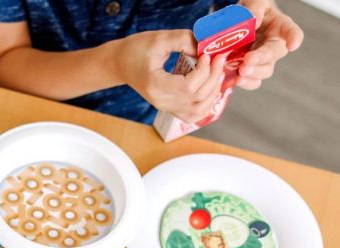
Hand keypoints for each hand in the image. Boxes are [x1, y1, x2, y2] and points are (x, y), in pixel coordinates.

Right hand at [113, 30, 227, 122]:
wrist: (121, 64)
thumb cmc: (135, 51)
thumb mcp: (159, 38)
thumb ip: (184, 40)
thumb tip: (205, 48)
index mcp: (156, 86)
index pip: (189, 87)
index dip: (204, 70)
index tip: (207, 54)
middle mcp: (161, 102)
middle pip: (197, 98)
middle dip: (214, 77)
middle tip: (218, 58)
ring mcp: (166, 107)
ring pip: (199, 110)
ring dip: (214, 91)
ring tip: (216, 72)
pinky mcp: (170, 107)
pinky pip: (193, 116)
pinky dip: (207, 105)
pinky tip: (210, 88)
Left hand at [238, 0, 303, 89]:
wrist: (238, 24)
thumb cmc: (251, 11)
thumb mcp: (254, 2)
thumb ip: (255, 7)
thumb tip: (254, 20)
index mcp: (280, 26)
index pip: (292, 31)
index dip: (294, 38)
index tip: (293, 45)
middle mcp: (274, 44)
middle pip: (273, 54)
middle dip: (261, 59)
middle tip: (247, 62)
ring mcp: (263, 60)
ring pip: (264, 71)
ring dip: (253, 74)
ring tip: (241, 73)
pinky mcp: (250, 69)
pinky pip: (252, 81)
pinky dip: (245, 83)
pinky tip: (236, 81)